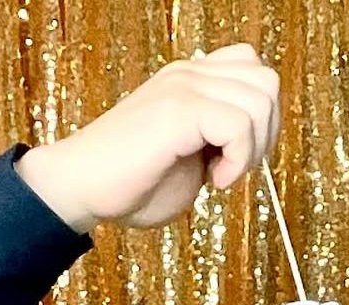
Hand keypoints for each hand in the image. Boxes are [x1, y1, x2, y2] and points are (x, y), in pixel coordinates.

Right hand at [15, 43, 279, 232]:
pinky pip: (239, 124)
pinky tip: (213, 180)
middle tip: (233, 167)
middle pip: (267, 80)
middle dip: (265, 133)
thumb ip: (221, 143)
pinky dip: (237, 161)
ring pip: (260, 99)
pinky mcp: (178, 108)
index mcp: (191, 80)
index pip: (254, 71)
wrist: (82, 189)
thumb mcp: (190, 161)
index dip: (260, 119)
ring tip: (220, 174)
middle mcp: (189, 74)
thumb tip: (252, 147)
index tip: (234, 157)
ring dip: (252, 149)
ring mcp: (183, 86)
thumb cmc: (129, 184)